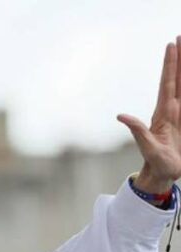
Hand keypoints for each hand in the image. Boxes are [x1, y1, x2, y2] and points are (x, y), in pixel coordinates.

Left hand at [118, 36, 180, 194]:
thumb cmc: (155, 162)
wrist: (162, 173)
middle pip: (177, 78)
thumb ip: (137, 130)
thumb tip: (120, 115)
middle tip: (180, 36)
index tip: (172, 45)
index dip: (170, 64)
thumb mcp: (146, 146)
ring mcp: (180, 113)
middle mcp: (172, 108)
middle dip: (180, 58)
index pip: (168, 82)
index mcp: (163, 112)